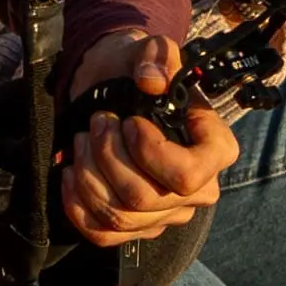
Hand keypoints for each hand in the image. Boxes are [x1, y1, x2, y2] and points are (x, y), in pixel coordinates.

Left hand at [59, 30, 238, 249]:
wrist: (115, 88)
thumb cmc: (139, 72)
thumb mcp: (152, 51)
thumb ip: (158, 56)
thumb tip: (151, 81)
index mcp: (214, 149)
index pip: (191, 174)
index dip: (152, 152)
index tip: (130, 123)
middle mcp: (197, 188)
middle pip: (146, 198)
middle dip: (108, 157)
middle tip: (97, 124)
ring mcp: (166, 212)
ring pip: (121, 216)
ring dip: (89, 175)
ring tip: (82, 141)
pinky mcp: (136, 227)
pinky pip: (105, 234)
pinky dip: (78, 206)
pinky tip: (71, 174)